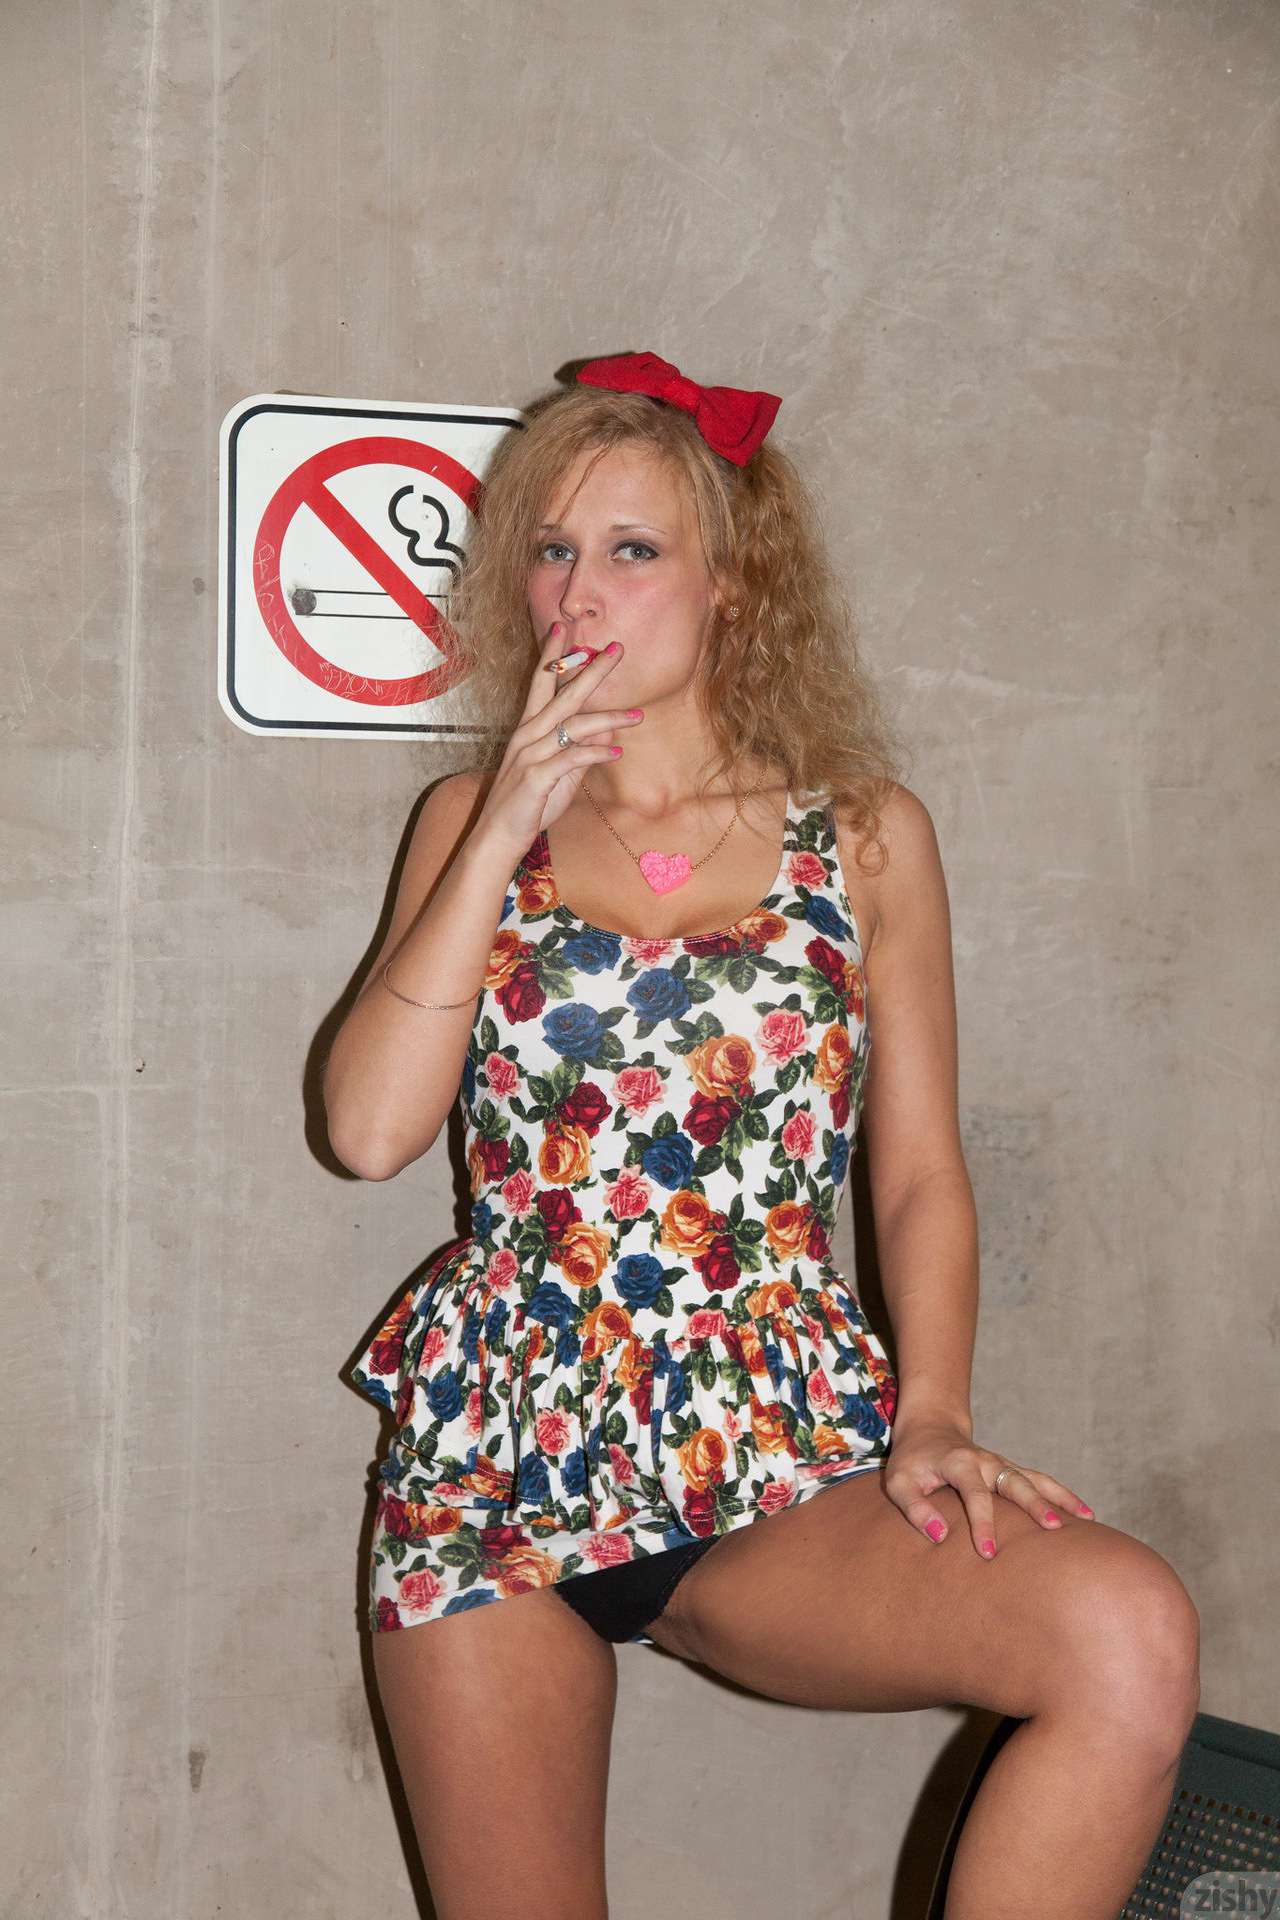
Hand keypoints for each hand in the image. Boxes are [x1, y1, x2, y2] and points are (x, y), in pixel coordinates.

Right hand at [471, 621, 644, 855]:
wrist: (497, 839)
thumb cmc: (528, 805)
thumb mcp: (560, 774)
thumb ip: (579, 751)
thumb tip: (606, 732)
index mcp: (529, 729)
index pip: (541, 681)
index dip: (554, 654)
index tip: (567, 627)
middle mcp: (527, 735)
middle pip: (561, 693)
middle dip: (590, 669)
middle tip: (617, 648)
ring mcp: (530, 754)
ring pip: (573, 725)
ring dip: (609, 718)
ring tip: (638, 716)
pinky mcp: (535, 777)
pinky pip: (570, 759)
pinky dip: (595, 754)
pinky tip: (617, 753)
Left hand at [882, 1417, 1095, 1559]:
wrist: (930, 1429)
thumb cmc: (912, 1462)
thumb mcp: (898, 1483)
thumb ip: (915, 1508)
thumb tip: (940, 1536)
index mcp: (959, 1463)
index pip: (975, 1494)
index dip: (982, 1523)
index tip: (989, 1553)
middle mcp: (987, 1460)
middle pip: (1016, 1482)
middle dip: (1036, 1505)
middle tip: (1055, 1530)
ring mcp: (1002, 1464)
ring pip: (1036, 1479)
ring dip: (1060, 1498)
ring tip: (1087, 1519)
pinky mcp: (1011, 1471)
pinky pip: (1041, 1482)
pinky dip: (1063, 1495)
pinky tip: (1085, 1514)